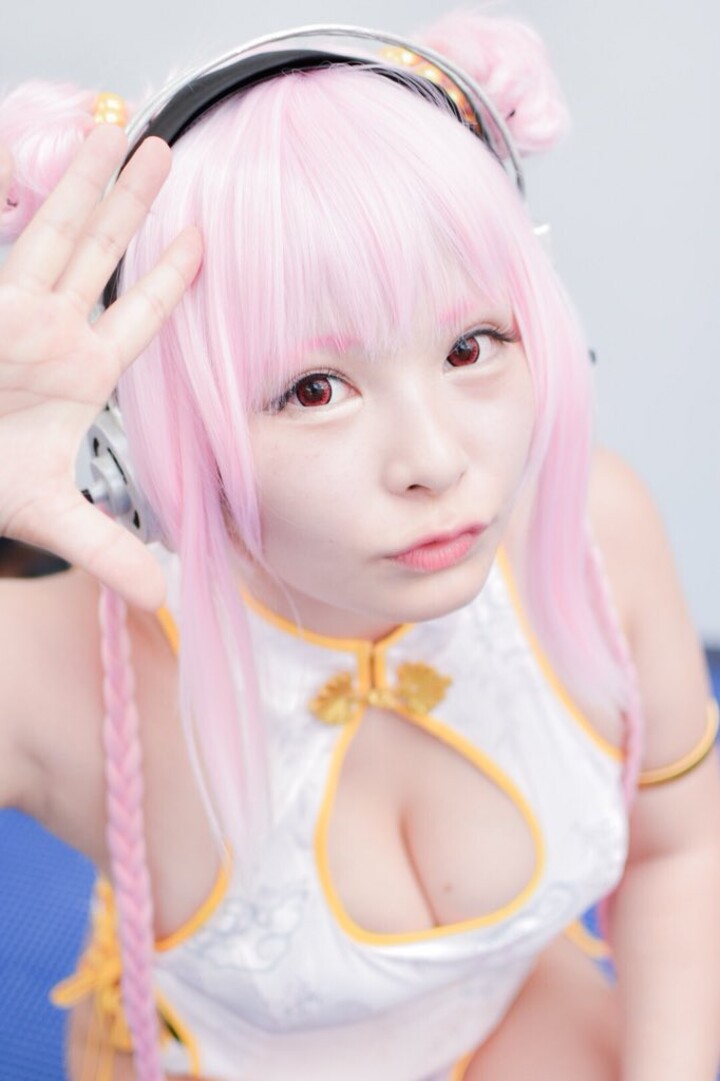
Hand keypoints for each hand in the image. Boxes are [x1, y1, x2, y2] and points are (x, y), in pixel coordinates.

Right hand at [0, 124, 201, 607]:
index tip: (204, 239)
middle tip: (166, 149)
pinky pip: (4, 243)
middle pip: (101, 253)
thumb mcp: (51, 517)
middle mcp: (49, 330)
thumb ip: (107, 549)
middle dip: (132, 202)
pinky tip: (39, 160)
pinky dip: (18, 205)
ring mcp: (9, 312)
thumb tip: (163, 598)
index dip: (172, 278)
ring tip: (115, 128)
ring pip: (53, 231)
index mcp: (80, 369)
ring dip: (84, 182)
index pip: (141, 314)